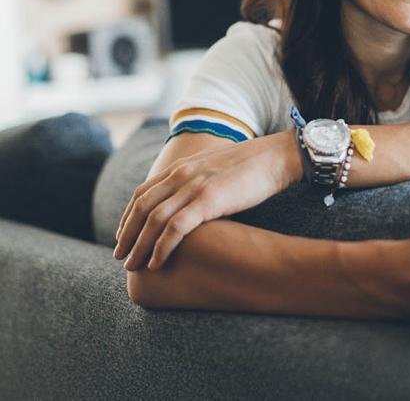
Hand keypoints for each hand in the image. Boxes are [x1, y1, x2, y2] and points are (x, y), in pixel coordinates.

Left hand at [114, 132, 295, 270]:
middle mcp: (181, 175)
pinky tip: (157, 262)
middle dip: (127, 234)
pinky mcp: (208, 200)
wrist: (275, 157)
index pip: (142, 193)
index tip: (124, 237)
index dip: (128, 217)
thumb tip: (191, 205)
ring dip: (140, 246)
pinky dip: (162, 247)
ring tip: (133, 266)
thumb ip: (197, 183)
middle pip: (142, 208)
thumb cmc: (252, 167)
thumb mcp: (215, 170)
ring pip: (154, 220)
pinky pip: (175, 228)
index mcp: (181, 167)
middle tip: (120, 257)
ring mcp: (193, 187)